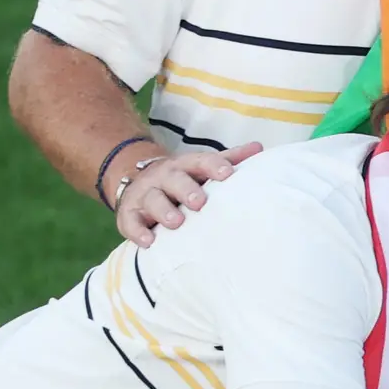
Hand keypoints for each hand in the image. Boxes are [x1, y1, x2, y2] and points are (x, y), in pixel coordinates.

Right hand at [110, 141, 259, 243]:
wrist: (137, 179)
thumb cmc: (183, 178)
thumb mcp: (201, 167)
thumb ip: (228, 159)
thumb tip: (258, 147)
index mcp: (185, 165)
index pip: (201, 162)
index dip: (213, 166)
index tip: (227, 174)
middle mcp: (164, 176)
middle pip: (174, 179)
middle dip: (186, 189)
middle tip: (200, 202)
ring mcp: (145, 194)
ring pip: (152, 199)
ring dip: (163, 210)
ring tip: (176, 222)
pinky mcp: (129, 213)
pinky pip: (131, 221)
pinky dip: (138, 231)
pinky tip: (148, 241)